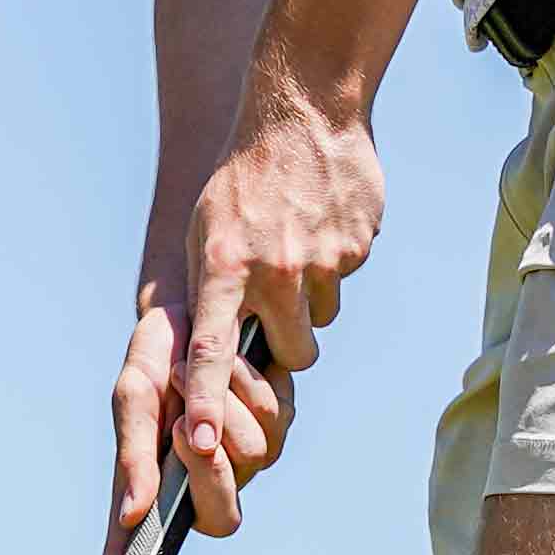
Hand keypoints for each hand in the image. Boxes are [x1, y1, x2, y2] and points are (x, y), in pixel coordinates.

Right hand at [108, 291, 298, 554]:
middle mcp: (202, 480)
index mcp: (155, 484)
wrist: (204, 299)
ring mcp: (243, 458)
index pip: (138, 551)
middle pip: (221, 517)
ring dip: (224, 405)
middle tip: (185, 421)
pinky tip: (234, 363)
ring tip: (201, 371)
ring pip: (256, 459)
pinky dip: (251, 385)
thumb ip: (134, 454)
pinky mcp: (277, 426)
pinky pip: (278, 422)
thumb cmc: (155, 353)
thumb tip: (130, 515)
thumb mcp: (136, 392)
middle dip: (208, 470)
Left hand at [171, 77, 386, 529]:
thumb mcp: (208, 230)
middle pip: (292, 355)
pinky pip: (346, 280)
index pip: (209, 350)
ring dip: (312, 299)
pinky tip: (321, 223)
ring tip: (297, 245)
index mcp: (222, 267)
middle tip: (278, 297)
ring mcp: (319, 260)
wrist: (302, 109)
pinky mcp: (356, 246)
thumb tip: (220, 357)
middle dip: (288, 341)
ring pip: (322, 319)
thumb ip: (214, 292)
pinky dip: (336, 262)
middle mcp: (270, 270)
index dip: (206, 403)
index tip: (198, 445)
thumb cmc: (244, 178)